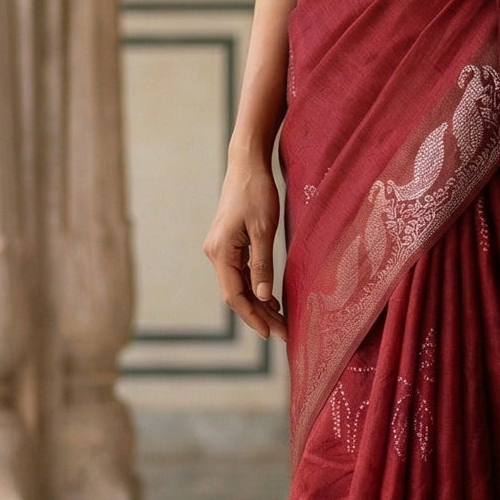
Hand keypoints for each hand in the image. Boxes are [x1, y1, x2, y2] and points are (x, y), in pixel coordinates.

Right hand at [203, 154, 286, 341]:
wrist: (247, 164)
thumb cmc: (256, 192)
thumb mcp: (263, 230)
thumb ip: (262, 265)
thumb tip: (262, 297)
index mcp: (220, 252)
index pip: (234, 296)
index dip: (252, 317)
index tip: (271, 334)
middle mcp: (215, 253)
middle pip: (236, 294)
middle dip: (259, 315)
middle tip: (283, 333)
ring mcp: (220, 249)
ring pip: (238, 285)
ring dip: (258, 303)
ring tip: (280, 321)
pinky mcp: (228, 243)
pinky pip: (240, 273)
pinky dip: (255, 287)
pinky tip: (270, 298)